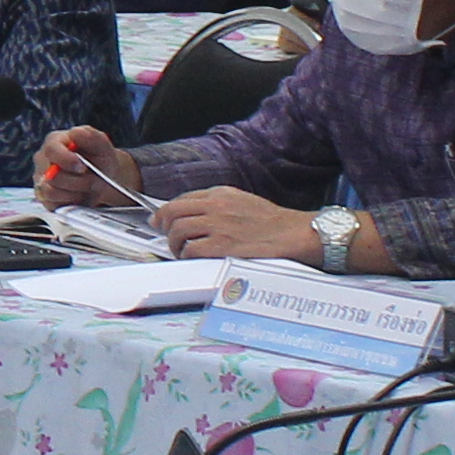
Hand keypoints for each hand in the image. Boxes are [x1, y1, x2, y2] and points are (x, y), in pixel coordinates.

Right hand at [34, 126, 142, 210]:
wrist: (102, 176)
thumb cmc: (98, 157)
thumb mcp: (101, 143)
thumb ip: (90, 135)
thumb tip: (75, 133)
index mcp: (53, 142)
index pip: (51, 150)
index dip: (67, 160)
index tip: (83, 167)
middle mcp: (43, 161)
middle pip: (52, 175)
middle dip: (78, 181)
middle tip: (95, 181)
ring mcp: (41, 180)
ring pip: (51, 192)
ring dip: (76, 193)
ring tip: (89, 189)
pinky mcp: (45, 199)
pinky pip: (52, 205)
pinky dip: (71, 203)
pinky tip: (81, 196)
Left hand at [156, 189, 374, 267]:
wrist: (295, 234)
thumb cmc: (273, 222)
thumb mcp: (243, 201)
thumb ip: (218, 205)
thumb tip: (193, 213)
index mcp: (221, 194)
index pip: (182, 199)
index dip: (166, 211)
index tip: (159, 220)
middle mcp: (216, 207)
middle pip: (173, 213)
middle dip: (165, 227)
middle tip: (167, 238)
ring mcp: (218, 226)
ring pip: (178, 231)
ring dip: (174, 244)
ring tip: (182, 252)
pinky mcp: (222, 246)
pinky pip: (191, 250)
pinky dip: (187, 256)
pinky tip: (193, 259)